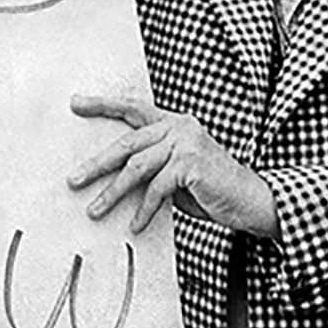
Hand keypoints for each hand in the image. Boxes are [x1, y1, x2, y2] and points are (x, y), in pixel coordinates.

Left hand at [67, 94, 279, 238]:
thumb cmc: (212, 190)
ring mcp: (186, 142)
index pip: (132, 108)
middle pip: (127, 142)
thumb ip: (152, 168)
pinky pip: (157, 188)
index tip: (76, 102)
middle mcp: (179, 126)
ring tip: (95, 210)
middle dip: (97, 163)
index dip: (103, 105)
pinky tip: (135, 224)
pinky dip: (144, 209)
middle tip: (73, 180)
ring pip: (137, 167)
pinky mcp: (191, 163)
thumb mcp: (177, 174)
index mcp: (173, 123)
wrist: (253, 200)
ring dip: (113, 192)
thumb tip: (116, 180)